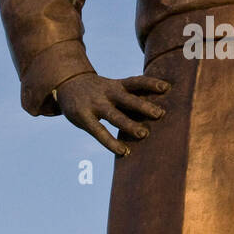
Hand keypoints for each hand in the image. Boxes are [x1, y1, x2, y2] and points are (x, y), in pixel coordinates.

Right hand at [55, 72, 170, 155]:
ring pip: (114, 115)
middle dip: (143, 105)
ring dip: (129, 124)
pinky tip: (123, 151)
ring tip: (144, 134)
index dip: (150, 83)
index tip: (166, 87)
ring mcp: (95, 105)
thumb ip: (129, 96)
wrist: (67, 84)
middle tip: (160, 114)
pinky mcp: (84, 117)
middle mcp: (107, 93)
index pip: (135, 82)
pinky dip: (111, 142)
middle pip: (127, 98)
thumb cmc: (97, 90)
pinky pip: (99, 131)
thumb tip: (156, 108)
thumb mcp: (112, 86)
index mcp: (116, 85)